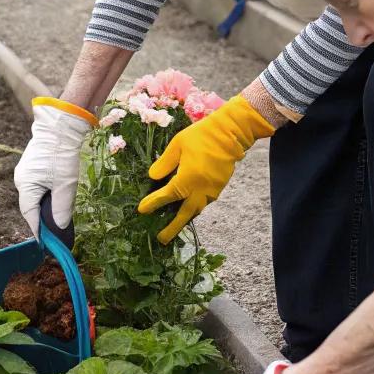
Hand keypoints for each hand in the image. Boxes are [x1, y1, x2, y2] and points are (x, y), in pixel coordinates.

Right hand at [14, 97, 97, 236]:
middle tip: (55, 232)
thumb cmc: (61, 154)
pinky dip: (44, 195)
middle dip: (42, 219)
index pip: (29, 215)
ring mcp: (25, 172)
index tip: (45, 244)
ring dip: (44, 206)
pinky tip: (55, 198)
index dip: (38, 230)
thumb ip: (61, 207)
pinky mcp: (32, 166)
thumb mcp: (65, 184)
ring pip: (34, 196)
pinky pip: (36, 186)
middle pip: (30, 206)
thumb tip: (59, 227)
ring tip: (57, 216)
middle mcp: (21, 180)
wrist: (60, 126)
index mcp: (26, 185)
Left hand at [136, 94, 274, 243]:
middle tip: (161, 239)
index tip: (142, 210)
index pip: (167, 196)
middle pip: (184, 214)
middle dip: (172, 228)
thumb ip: (164, 163)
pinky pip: (204, 203)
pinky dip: (194, 207)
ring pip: (196, 210)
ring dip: (184, 218)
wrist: (230, 134)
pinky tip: (188, 206)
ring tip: (174, 225)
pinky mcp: (219, 188)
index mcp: (188, 178)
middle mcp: (200, 189)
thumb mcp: (178, 145)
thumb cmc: (201, 136)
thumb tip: (153, 177)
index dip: (153, 203)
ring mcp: (212, 190)